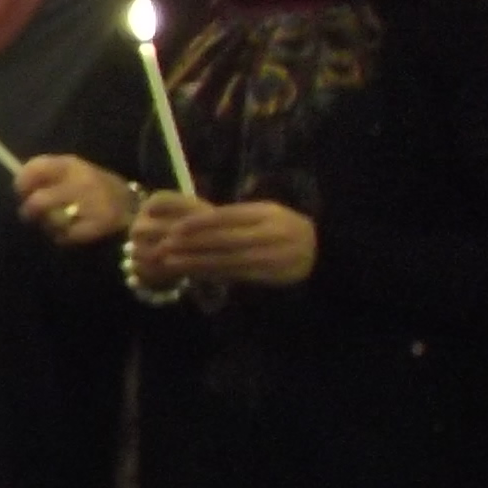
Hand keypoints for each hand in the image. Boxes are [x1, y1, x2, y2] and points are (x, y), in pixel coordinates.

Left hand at [14, 157, 136, 247]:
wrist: (137, 211)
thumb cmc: (97, 191)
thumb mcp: (76, 174)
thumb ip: (49, 176)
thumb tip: (18, 184)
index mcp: (72, 165)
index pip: (36, 168)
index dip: (22, 183)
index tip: (22, 192)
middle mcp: (81, 181)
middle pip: (37, 202)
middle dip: (30, 212)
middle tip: (32, 216)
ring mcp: (91, 204)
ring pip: (50, 222)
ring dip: (48, 226)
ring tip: (58, 224)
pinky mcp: (98, 226)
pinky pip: (65, 236)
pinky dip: (64, 238)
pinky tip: (72, 233)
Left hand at [127, 195, 317, 288]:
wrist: (321, 253)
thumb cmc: (285, 228)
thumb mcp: (267, 212)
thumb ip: (237, 215)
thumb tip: (197, 219)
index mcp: (266, 213)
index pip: (227, 217)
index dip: (198, 223)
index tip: (175, 228)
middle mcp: (269, 234)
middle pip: (224, 240)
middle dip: (192, 244)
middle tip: (165, 247)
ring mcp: (271, 256)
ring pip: (227, 260)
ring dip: (197, 262)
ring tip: (172, 263)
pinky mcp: (270, 275)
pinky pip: (236, 275)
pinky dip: (212, 274)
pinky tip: (193, 275)